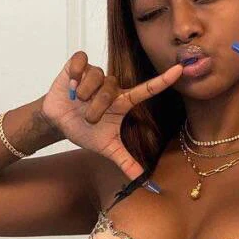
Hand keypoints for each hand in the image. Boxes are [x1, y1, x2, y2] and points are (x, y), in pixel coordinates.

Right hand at [41, 51, 182, 179]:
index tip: (180, 71)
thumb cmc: (86, 131)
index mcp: (123, 102)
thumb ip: (125, 160)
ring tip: (76, 101)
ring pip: (96, 76)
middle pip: (110, 89)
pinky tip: (70, 85)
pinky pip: (80, 61)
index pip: (148, 89)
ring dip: (83, 93)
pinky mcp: (79, 65)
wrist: (58, 121)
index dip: (164, 80)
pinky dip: (74, 73)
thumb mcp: (106, 147)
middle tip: (88, 118)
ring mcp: (96, 74)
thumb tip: (141, 178)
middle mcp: (112, 86)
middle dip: (96, 107)